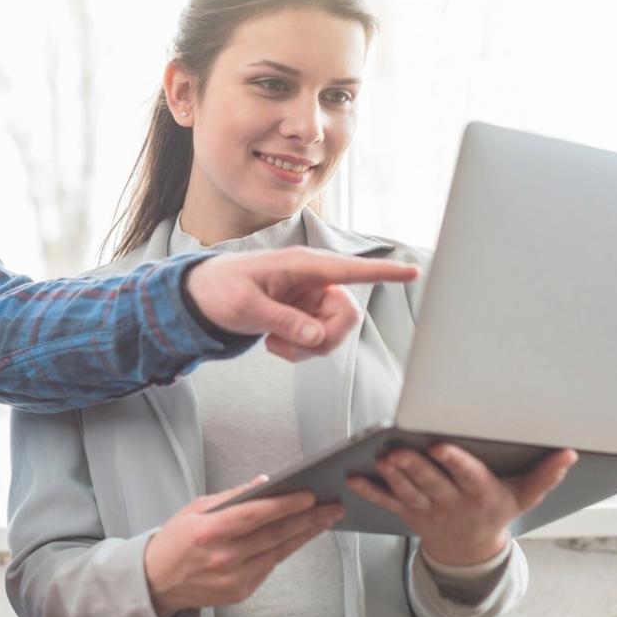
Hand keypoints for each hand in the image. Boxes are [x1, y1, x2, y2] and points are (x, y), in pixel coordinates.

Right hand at [143, 476, 345, 616]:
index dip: (284, 505)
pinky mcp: (241, 592)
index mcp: (208, 532)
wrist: (156, 582)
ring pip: (279, 552)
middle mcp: (223, 558)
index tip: (309, 495)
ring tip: (326, 519)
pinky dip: (287, 549)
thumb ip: (231, 497)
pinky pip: (270, 566)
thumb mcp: (195, 509)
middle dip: (308, 519)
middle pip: (274, 535)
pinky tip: (302, 536)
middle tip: (332, 506)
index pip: (254, 515)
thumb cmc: (175, 540)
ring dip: (305, 535)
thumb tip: (265, 483)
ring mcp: (233, 578)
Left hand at [183, 248, 419, 359]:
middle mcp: (313, 280)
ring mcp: (311, 299)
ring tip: (274, 343)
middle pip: (347, 316)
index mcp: (301, 266)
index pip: (349, 269)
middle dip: (324, 339)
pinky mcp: (306, 315)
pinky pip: (320, 341)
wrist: (203, 298)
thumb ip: (282, 321)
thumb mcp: (246, 306)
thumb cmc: (221, 289)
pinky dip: (300, 350)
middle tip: (291, 346)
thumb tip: (316, 336)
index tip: (412, 271)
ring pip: (335, 334)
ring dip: (307, 348)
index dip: (383, 272)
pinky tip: (274, 341)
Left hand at [345, 445, 577, 565]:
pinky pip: (386, 503)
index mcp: (480, 494)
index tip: (441, 446)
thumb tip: (569, 453)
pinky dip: (369, 491)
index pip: (467, 475)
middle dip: (414, 467)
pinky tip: (353, 478)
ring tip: (381, 459)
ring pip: (407, 492)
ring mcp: (427, 509)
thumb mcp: (524, 498)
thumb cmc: (495, 512)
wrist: (469, 552)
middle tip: (398, 452)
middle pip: (431, 483)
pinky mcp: (407, 512)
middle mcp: (452, 502)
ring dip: (392, 476)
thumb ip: (545, 475)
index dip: (454, 461)